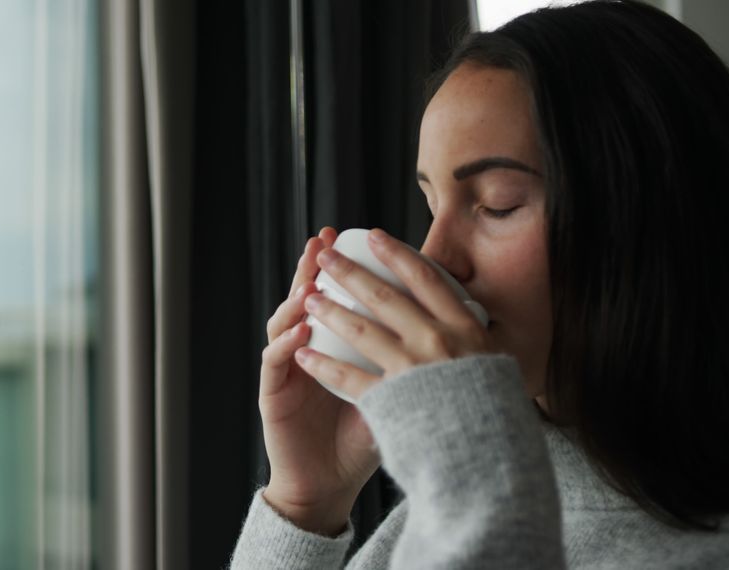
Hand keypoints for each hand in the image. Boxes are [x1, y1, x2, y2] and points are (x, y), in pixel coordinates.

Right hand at [258, 226, 381, 535]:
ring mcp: (287, 367)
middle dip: (318, 266)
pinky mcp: (272, 390)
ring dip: (296, 296)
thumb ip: (409, 366)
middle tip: (327, 237)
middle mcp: (307, 349)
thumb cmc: (361, 441)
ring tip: (310, 279)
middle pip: (310, 297)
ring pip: (285, 320)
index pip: (341, 299)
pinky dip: (287, 341)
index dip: (351, 269)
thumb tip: (456, 332)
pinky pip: (275, 359)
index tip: (364, 239)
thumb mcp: (394, 397)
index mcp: (336, 348)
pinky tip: (300, 328)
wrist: (328, 485)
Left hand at [294, 227, 492, 400]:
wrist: (486, 457)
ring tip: (309, 298)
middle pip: (385, 297)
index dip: (396, 254)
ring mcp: (412, 370)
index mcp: (464, 329)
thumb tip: (459, 309)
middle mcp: (437, 342)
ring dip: (330, 311)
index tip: (373, 236)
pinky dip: (323, 365)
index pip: (426, 279)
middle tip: (326, 256)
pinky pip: (348, 377)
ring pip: (360, 331)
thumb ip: (469, 336)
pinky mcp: (391, 400)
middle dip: (350, 272)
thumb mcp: (492, 363)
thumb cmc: (491, 412)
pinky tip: (305, 354)